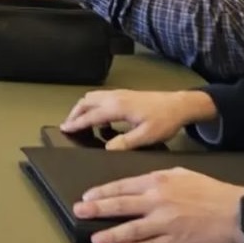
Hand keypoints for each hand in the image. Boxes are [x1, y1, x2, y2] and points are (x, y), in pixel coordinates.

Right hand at [62, 89, 218, 149]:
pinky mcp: (123, 94)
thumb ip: (126, 142)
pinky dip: (93, 106)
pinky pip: (100, 97)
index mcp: (117, 107)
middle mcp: (114, 97)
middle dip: (75, 113)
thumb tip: (107, 148)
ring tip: (80, 121)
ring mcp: (118, 93)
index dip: (76, 123)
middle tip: (68, 126)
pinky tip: (101, 120)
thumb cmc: (164, 121)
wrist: (178, 104)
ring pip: (92, 97)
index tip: (65, 129)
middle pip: (86, 102)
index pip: (90, 116)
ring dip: (83, 108)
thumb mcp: (147, 136)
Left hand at [73, 168, 243, 242]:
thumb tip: (138, 182)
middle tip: (80, 211)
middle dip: (97, 209)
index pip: (121, 186)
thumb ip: (156, 178)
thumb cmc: (209, 190)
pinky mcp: (177, 242)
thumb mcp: (179, 173)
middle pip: (121, 205)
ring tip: (96, 238)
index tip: (87, 196)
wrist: (235, 212)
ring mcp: (166, 223)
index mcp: (156, 182)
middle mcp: (157, 201)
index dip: (102, 192)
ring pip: (133, 229)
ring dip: (112, 234)